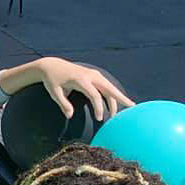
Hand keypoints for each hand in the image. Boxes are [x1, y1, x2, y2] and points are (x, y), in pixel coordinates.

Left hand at [0, 57, 133, 121]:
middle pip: (109, 88)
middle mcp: (90, 76)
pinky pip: (106, 86)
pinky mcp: (94, 76)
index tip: (100, 119)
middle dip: (120, 98)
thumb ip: (62, 103)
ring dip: (117, 98)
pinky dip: (112, 94)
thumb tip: (70, 116)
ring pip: (109, 87)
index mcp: (81, 80)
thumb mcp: (54, 92)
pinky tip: (116, 103)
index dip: (99, 107)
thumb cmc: (52, 80)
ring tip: (127, 108)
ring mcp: (94, 74)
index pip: (94, 95)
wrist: (52, 65)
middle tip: (132, 107)